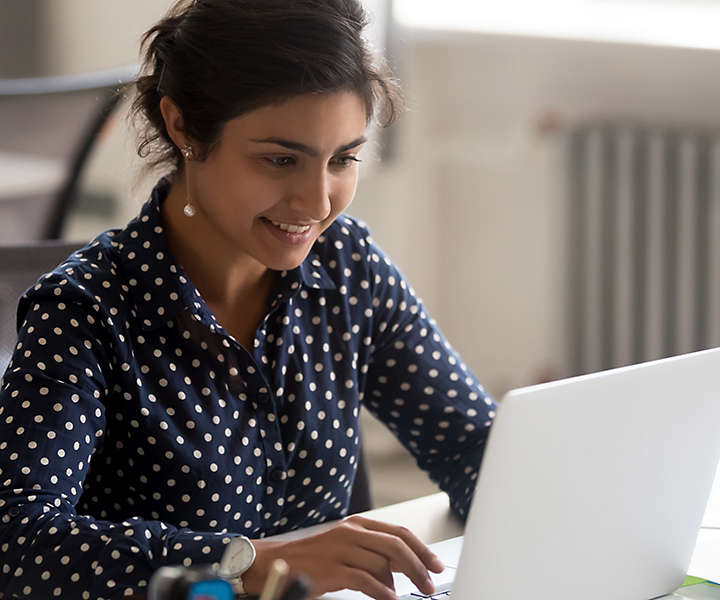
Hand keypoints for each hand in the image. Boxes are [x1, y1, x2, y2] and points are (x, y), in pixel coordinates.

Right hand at [242, 515, 444, 599]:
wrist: (276, 563)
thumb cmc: (314, 559)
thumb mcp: (347, 548)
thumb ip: (373, 553)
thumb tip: (403, 568)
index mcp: (358, 524)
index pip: (399, 532)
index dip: (421, 549)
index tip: (435, 565)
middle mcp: (351, 532)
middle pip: (396, 545)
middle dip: (418, 566)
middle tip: (429, 584)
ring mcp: (341, 549)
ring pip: (383, 563)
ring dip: (400, 583)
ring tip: (406, 596)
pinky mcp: (332, 569)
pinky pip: (366, 581)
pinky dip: (382, 592)